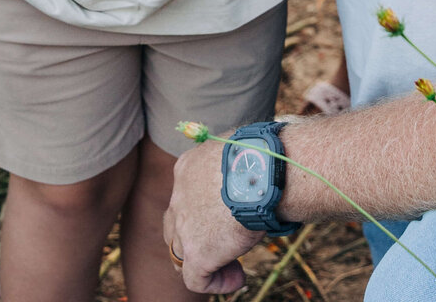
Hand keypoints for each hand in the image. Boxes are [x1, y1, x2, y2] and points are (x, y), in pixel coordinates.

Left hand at [163, 141, 260, 293]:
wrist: (261, 173)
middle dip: (195, 237)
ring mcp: (184, 226)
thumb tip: (252, 170)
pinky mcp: (196, 253)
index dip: (202, 210)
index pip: (185, 196)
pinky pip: (195, 279)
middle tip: (222, 243)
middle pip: (175, 225)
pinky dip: (216, 282)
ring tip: (234, 265)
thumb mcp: (238, 152)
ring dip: (205, 262)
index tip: (228, 215)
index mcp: (187, 168)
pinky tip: (238, 278)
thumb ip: (234, 166)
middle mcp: (179, 196)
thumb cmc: (261, 156)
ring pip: (180, 254)